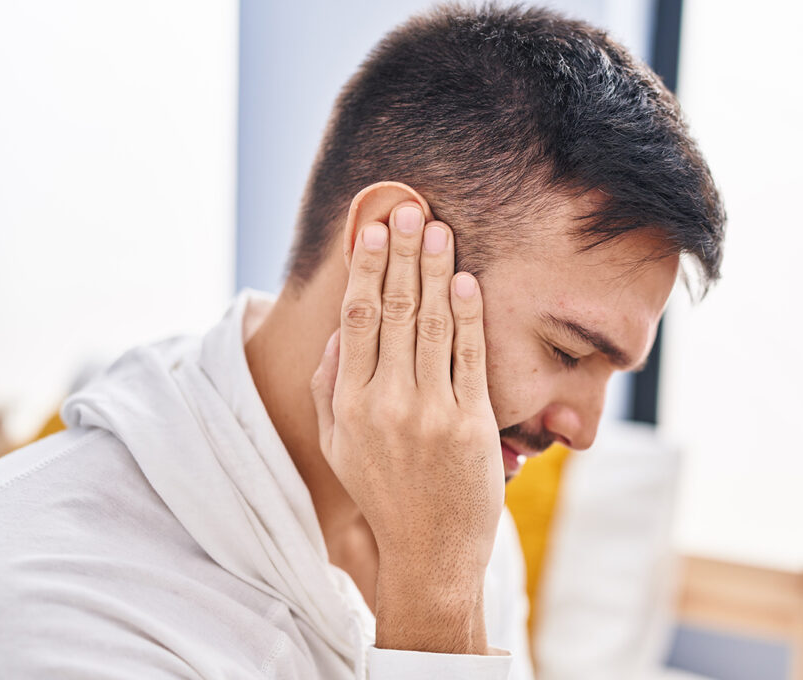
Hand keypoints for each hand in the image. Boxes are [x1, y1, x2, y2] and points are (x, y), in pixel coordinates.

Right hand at [309, 200, 503, 653]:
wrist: (429, 553)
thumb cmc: (382, 494)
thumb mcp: (337, 446)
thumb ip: (330, 388)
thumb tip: (337, 333)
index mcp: (347, 404)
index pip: (355, 318)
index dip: (365, 268)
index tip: (372, 229)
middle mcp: (385, 403)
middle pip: (392, 310)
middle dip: (401, 254)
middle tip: (409, 210)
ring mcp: (431, 412)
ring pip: (431, 325)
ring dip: (436, 271)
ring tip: (439, 230)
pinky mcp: (472, 423)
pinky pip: (470, 357)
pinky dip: (469, 316)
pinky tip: (467, 281)